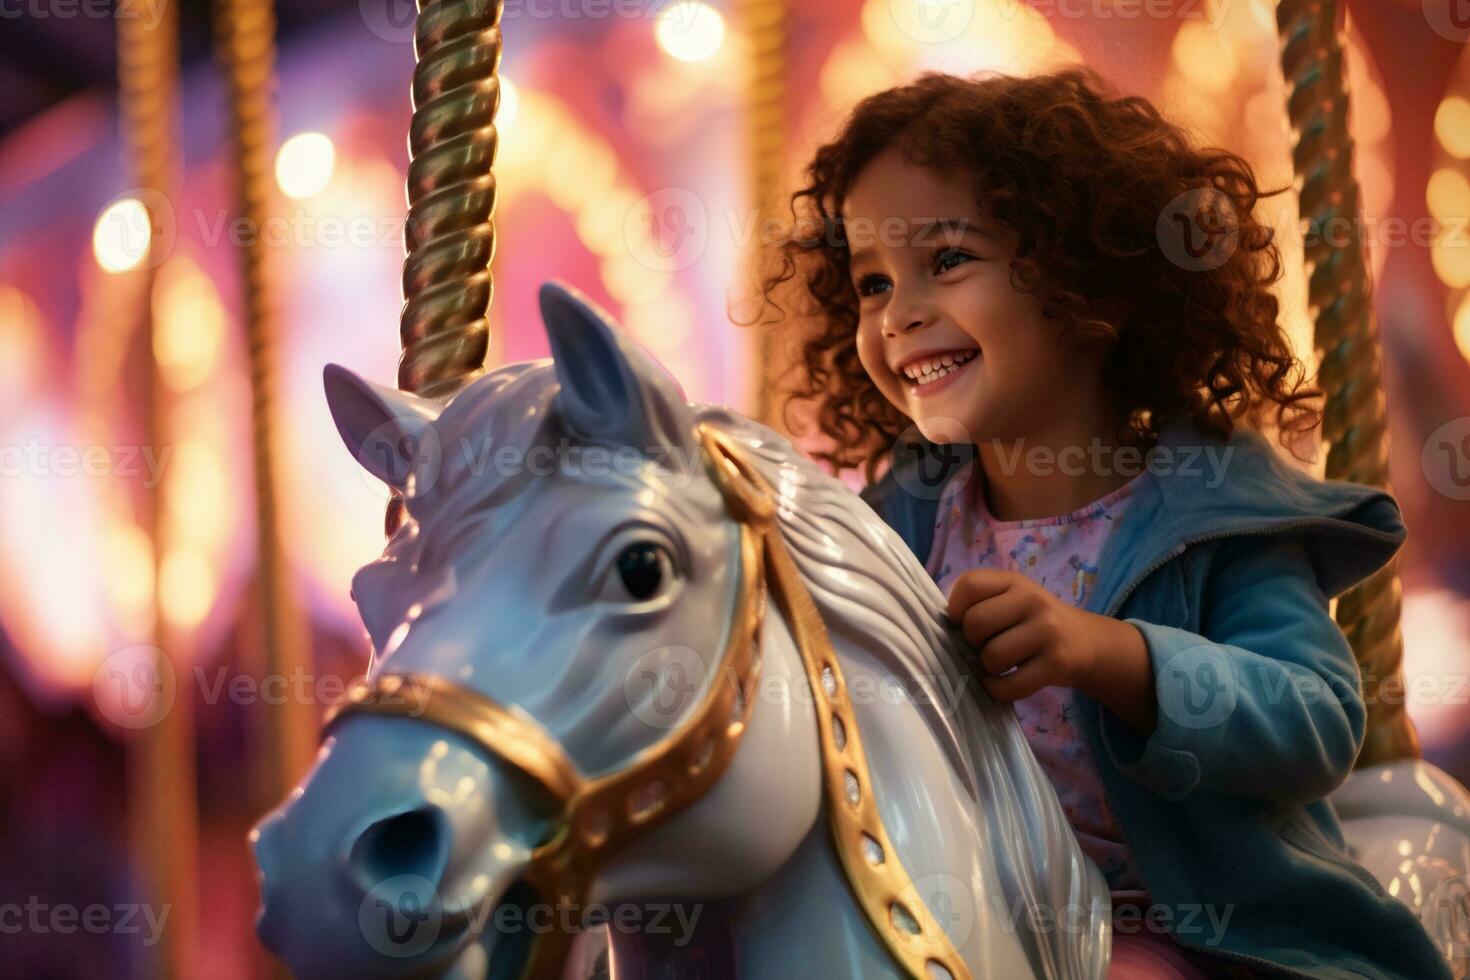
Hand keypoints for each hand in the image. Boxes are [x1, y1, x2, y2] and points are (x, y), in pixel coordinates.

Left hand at [946, 568, 1102, 701]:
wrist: (1086, 642)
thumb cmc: (1034, 622)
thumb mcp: (1012, 599)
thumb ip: (980, 603)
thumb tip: (943, 627)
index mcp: (1014, 581)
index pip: (969, 585)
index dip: (956, 608)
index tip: (963, 622)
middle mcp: (1033, 600)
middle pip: (975, 623)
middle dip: (971, 642)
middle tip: (984, 646)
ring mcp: (1048, 631)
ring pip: (992, 656)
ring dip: (987, 668)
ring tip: (998, 664)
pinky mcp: (1057, 664)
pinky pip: (1010, 685)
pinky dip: (997, 689)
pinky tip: (1001, 682)